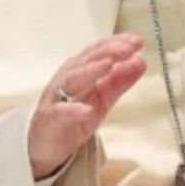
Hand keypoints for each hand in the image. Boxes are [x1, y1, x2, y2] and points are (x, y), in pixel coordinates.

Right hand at [28, 33, 146, 178]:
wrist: (44, 144)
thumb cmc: (72, 116)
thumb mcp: (101, 98)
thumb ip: (119, 81)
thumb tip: (140, 61)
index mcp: (80, 71)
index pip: (98, 51)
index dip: (117, 43)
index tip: (136, 41)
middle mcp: (67, 79)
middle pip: (86, 60)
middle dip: (108, 52)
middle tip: (128, 48)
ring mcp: (57, 98)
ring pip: (72, 79)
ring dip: (90, 70)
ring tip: (109, 65)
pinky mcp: (50, 120)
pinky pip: (60, 113)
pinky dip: (73, 110)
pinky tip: (87, 110)